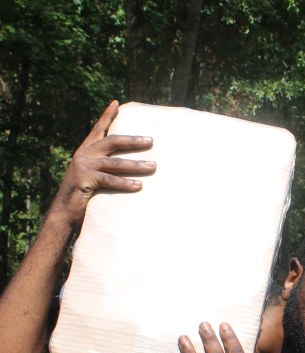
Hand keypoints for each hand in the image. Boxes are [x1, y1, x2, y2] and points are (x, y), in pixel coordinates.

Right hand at [49, 100, 155, 228]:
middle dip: (132, 140)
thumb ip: (106, 166)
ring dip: (136, 165)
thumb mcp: (95, 176)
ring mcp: (83, 166)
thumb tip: (134, 163)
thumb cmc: (85, 195)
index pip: (98, 129)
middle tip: (151, 140)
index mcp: (86, 150)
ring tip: (153, 166)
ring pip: (115, 163)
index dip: (107, 116)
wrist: (65, 212)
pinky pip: (109, 180)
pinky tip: (139, 185)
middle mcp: (84, 155)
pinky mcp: (83, 179)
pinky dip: (125, 183)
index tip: (116, 103)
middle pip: (112, 142)